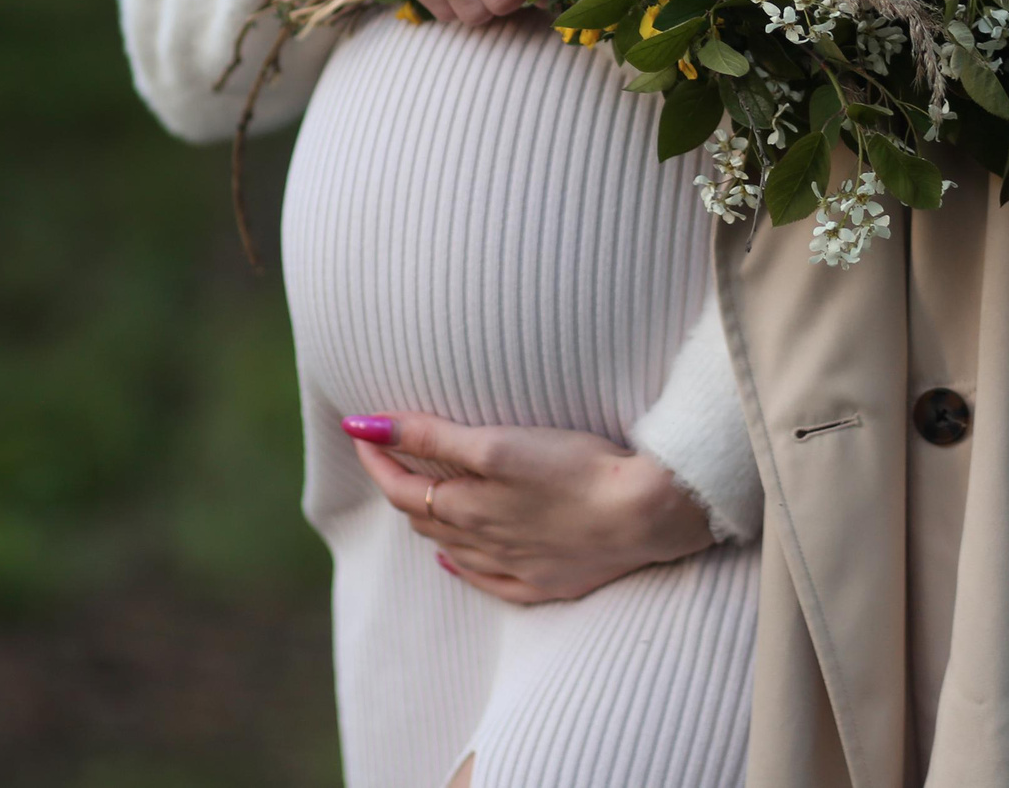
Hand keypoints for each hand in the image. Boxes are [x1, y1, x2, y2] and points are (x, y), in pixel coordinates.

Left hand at [341, 411, 714, 604]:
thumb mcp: (496, 443)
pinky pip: (490, 581)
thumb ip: (429, 435)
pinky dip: (463, 567)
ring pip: (453, 548)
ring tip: (418, 493)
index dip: (377, 458)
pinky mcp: (550, 582)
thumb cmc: (575, 469)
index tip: (361, 431)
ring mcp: (517, 566)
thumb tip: (362, 426)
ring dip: (429, 520)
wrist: (647, 514)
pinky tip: (454, 560)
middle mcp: (484, 543)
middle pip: (425, 516)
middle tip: (389, 454)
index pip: (401, 486)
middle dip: (399, 484)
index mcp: (468, 508)